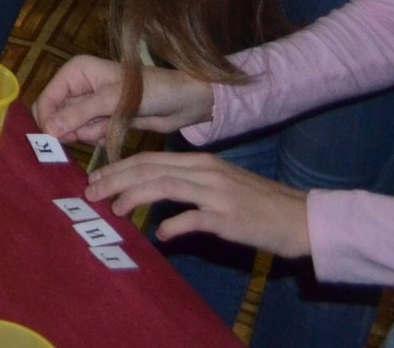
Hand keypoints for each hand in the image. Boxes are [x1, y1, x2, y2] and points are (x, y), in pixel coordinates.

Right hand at [35, 54, 215, 144]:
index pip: (48, 98)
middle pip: (56, 114)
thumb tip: (49, 130)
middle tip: (89, 133)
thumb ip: (79, 114)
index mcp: (76, 72)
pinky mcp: (102, 119)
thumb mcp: (112, 100)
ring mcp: (90, 104)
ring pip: (71, 127)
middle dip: (69, 129)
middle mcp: (79, 86)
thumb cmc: (150, 91)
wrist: (183, 103)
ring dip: (87, 134)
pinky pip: (87, 134)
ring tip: (108, 128)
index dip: (48, 120)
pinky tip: (113, 131)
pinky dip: (97, 137)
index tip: (57, 140)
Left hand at [87, 151, 311, 257]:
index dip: (118, 168)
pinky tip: (161, 234)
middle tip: (91, 193)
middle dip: (115, 180)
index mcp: (201, 162)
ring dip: (133, 197)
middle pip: (148, 169)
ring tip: (115, 210)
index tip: (96, 180)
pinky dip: (173, 224)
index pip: (149, 159)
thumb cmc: (260, 203)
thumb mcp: (221, 184)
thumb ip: (188, 185)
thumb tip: (155, 195)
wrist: (302, 217)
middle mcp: (205, 171)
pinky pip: (193, 218)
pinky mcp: (229, 218)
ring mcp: (217, 193)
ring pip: (163, 186)